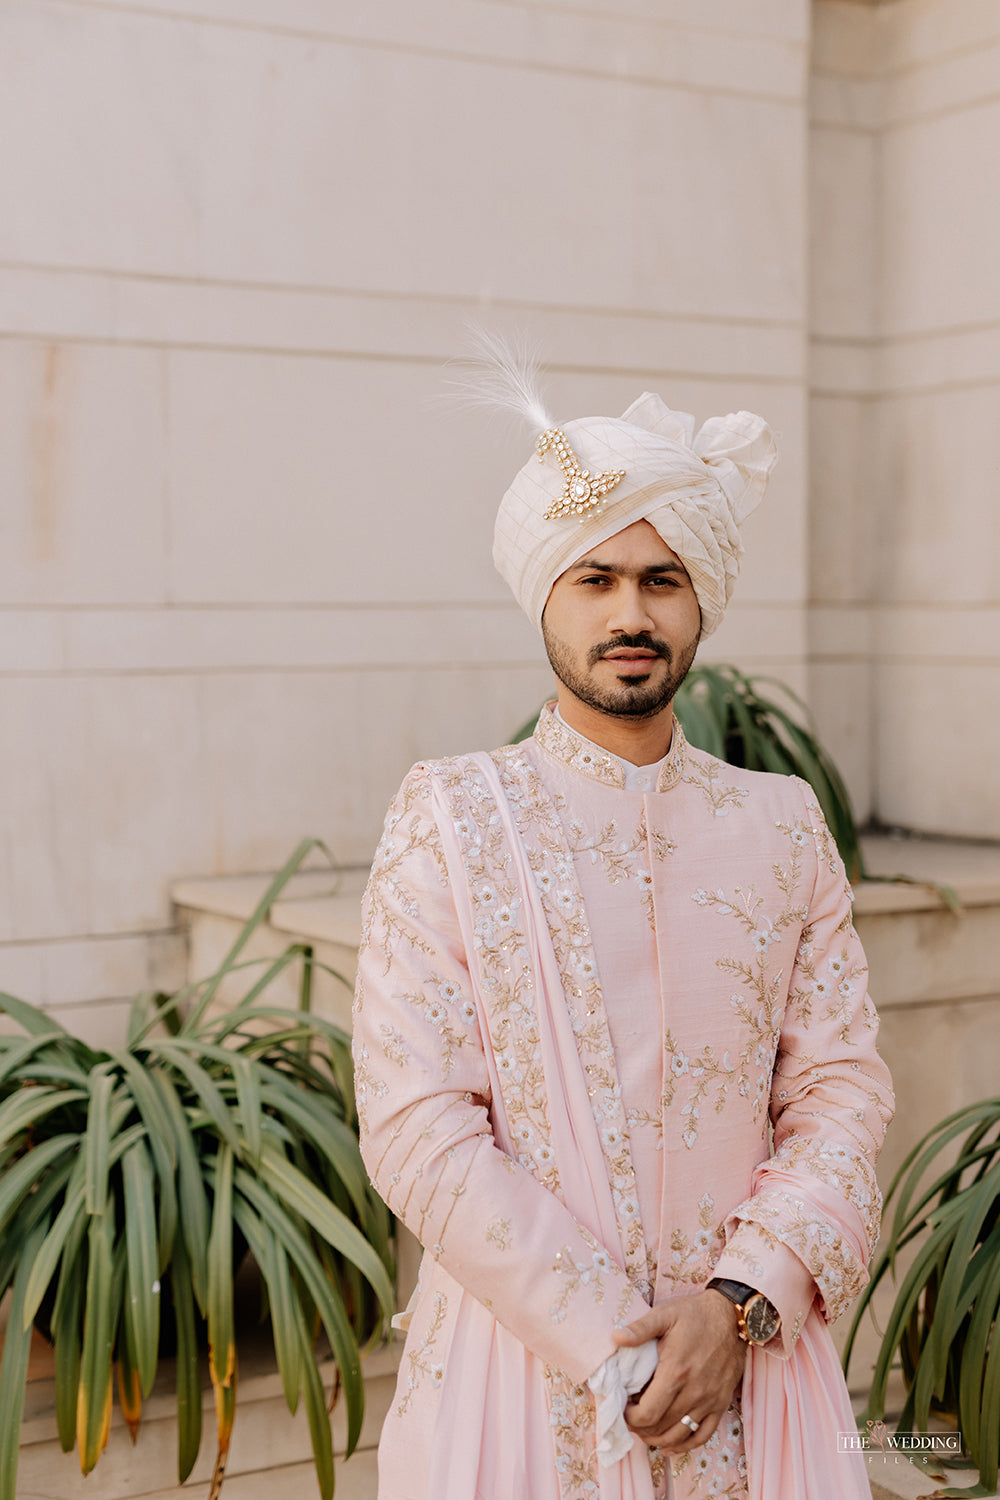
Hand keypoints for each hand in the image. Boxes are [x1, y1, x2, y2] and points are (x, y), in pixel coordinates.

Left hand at [613, 1289, 746, 1453]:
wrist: (732, 1317)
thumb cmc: (695, 1314)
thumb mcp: (665, 1314)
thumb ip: (640, 1328)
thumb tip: (615, 1337)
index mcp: (676, 1372)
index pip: (648, 1413)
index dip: (630, 1418)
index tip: (623, 1408)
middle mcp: (694, 1392)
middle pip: (661, 1427)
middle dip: (640, 1428)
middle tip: (630, 1418)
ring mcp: (709, 1400)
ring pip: (679, 1436)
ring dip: (658, 1438)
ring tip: (645, 1430)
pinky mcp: (721, 1403)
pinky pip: (703, 1435)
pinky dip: (685, 1446)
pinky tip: (671, 1446)